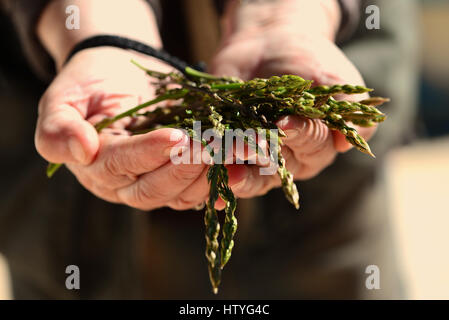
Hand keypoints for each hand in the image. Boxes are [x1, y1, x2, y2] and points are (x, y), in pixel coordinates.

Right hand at [35, 48, 212, 210]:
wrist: (119, 74)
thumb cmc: (89, 84)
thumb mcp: (63, 98)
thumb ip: (58, 127)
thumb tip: (80, 151)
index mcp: (95, 167)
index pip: (119, 166)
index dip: (147, 153)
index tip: (175, 136)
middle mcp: (124, 184)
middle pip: (152, 190)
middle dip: (182, 170)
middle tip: (209, 147)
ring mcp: (155, 182)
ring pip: (180, 195)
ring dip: (206, 178)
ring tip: (227, 153)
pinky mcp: (180, 176)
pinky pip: (199, 189)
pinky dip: (219, 181)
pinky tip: (236, 168)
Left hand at [210, 0, 375, 198]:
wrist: (268, 44)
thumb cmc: (307, 60)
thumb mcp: (333, 78)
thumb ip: (346, 109)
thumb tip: (349, 144)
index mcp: (319, 145)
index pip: (313, 145)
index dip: (299, 135)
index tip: (284, 121)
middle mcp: (290, 160)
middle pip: (279, 164)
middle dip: (261, 152)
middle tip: (245, 141)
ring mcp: (258, 160)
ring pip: (250, 174)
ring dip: (236, 167)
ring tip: (221, 157)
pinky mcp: (230, 156)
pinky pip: (223, 170)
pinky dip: (214, 173)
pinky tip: (205, 177)